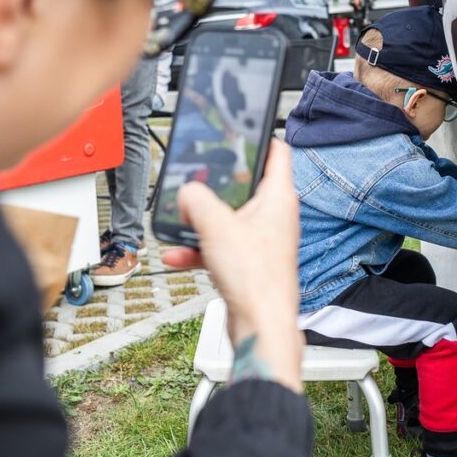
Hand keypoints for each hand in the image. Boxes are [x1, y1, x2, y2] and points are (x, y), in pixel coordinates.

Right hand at [162, 140, 303, 391]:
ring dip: (201, 220)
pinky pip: (220, 246)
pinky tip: (178, 255)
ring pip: (228, 218)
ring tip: (180, 221)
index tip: (240, 129)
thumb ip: (197, 200)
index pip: (278, 152)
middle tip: (197, 178)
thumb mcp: (217, 226)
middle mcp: (274, 217)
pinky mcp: (249, 263)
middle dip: (217, 184)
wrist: (262, 328)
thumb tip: (187, 193)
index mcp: (278, 199)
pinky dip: (199, 249)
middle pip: (245, 185)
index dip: (260, 136)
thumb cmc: (257, 280)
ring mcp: (262, 241)